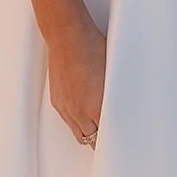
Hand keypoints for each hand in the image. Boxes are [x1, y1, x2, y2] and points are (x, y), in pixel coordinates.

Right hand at [46, 13, 105, 146]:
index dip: (113, 138)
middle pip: (90, 139)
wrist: (68, 36)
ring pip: (77, 132)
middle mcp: (77, 111)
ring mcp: (65, 107)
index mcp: (94, 106)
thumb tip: (118, 105)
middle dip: (100, 139)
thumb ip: (113, 96)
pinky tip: (84, 114)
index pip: (105, 135)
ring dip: (87, 132)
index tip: (120, 139)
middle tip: (110, 136)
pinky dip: (76, 121)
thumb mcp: (112, 74)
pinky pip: (67, 120)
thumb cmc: (92, 48)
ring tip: (98, 128)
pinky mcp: (56, 100)